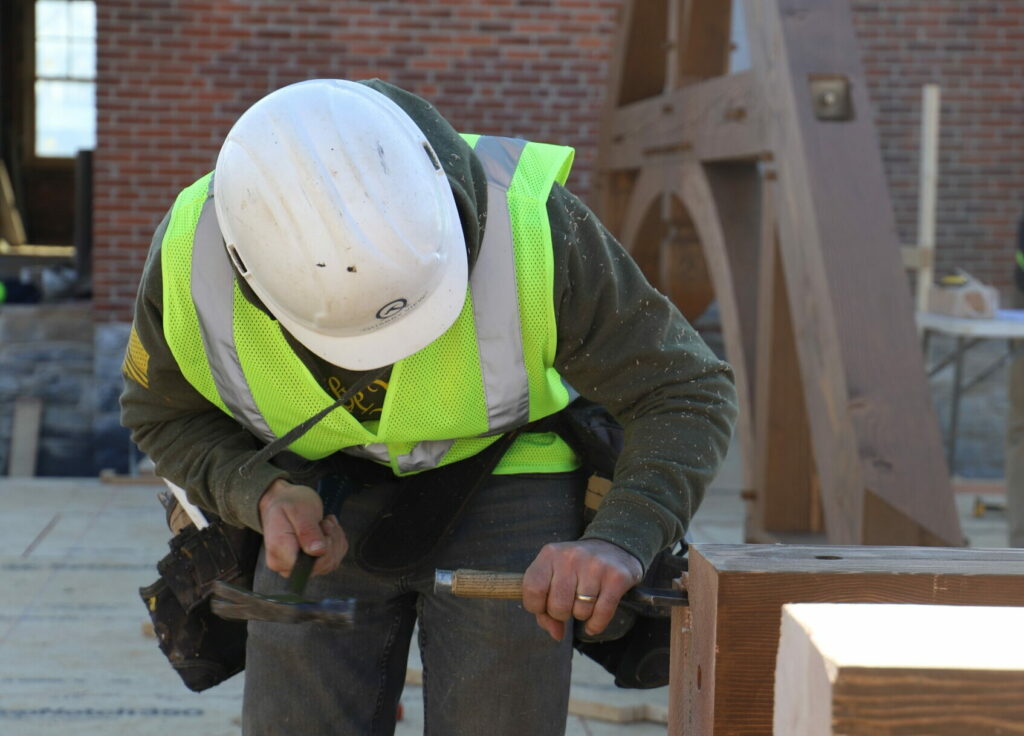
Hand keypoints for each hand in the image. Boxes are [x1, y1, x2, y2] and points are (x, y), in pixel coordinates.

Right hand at [258, 479, 347, 578]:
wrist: (285, 501)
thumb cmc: (288, 504)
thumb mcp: (298, 510)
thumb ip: (307, 531)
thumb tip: (318, 551)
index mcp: (278, 555)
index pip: (308, 566)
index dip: (323, 549)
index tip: (322, 526)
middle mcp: (287, 567)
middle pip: (323, 565)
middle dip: (332, 540)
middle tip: (325, 522)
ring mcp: (299, 568)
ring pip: (332, 563)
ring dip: (336, 540)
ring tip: (326, 523)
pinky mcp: (311, 564)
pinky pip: (335, 559)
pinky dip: (337, 542)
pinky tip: (328, 529)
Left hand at [522, 539, 643, 640]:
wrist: (613, 547)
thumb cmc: (576, 569)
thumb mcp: (554, 577)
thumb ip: (545, 608)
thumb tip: (556, 634)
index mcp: (550, 554)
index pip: (532, 590)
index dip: (537, 607)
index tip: (545, 606)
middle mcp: (571, 557)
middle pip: (557, 606)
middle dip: (562, 614)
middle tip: (569, 604)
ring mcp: (595, 565)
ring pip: (580, 612)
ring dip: (582, 615)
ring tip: (585, 602)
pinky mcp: (616, 577)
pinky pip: (602, 615)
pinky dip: (596, 625)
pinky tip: (594, 621)